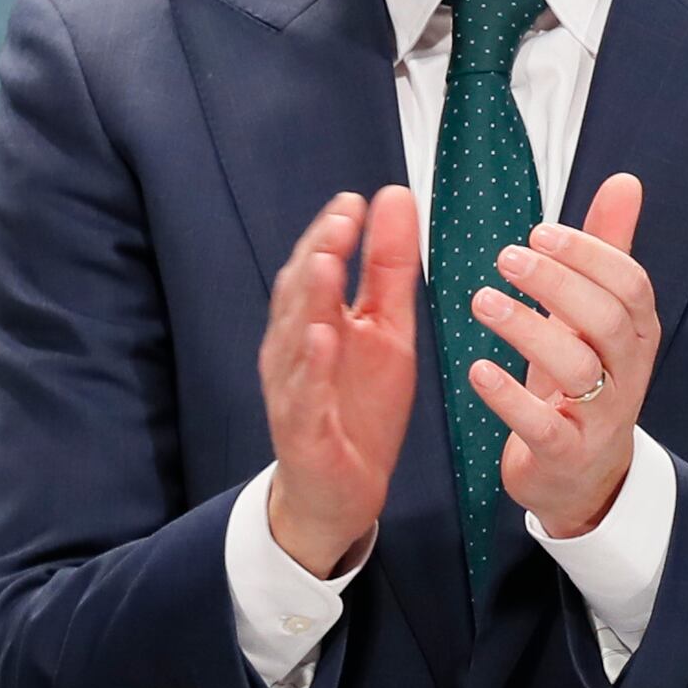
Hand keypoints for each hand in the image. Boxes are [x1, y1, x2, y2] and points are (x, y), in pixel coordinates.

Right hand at [260, 186, 421, 576]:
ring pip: (295, 338)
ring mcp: (294, 388)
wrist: (340, 489)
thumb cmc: (357, 406)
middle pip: (301, 295)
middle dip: (319, 254)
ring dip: (309, 300)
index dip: (332, 234)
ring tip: (328, 263)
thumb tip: (393, 198)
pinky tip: (322, 338)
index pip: (317, 268)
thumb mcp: (388, 328)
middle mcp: (295, 350)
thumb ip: (388, 267)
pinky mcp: (302, 428)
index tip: (356, 201)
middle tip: (342, 219)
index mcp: (316, 322)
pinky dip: (311, 366)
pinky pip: (303, 393)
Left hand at [467, 172, 661, 538]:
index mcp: (635, 332)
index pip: (629, 283)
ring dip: (529, 330)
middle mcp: (627, 370)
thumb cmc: (584, 381)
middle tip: (507, 256)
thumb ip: (607, 251)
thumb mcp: (595, 316)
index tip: (539, 231)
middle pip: (608, 319)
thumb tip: (625, 182)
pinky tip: (478, 370)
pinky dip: (510, 398)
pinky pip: (544, 425)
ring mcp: (600, 414)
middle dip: (559, 284)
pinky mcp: (566, 451)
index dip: (588, 254)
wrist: (583, 472)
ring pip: (578, 367)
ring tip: (482, 301)